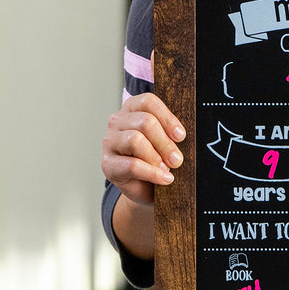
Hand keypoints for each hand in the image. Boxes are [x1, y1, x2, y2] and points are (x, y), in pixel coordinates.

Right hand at [101, 89, 186, 208]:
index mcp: (133, 108)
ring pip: (135, 140)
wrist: (147, 187)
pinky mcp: (107, 164)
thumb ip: (171, 133)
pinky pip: (132, 165)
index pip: (148, 102)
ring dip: (156, 157)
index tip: (181, 136)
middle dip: (165, 142)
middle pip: (145, 122)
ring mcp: (110, 142)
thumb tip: (180, 135)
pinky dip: (152, 173)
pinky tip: (164, 179)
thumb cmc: (158, 158)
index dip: (167, 118)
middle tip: (177, 159)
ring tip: (167, 169)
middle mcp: (117, 121)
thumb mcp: (166, 141)